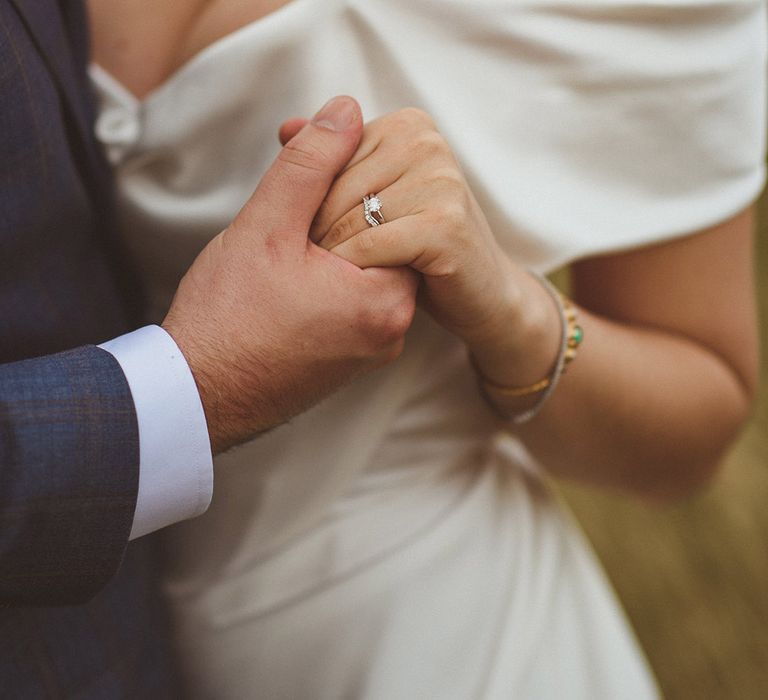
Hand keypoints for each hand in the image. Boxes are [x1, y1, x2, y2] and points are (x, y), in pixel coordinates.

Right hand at [163, 97, 418, 452]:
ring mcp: (371, 351)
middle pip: (379, 244)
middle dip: (334, 219)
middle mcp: (391, 332)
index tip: (302, 194)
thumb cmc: (226, 318)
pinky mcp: (348, 361)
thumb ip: (310, 165)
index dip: (346, 189)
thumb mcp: (266, 226)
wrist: (196, 394)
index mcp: (385, 301)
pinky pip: (349, 304)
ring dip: (326, 250)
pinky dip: (324, 282)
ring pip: (362, 272)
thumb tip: (344, 111)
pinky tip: (283, 282)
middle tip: (284, 225)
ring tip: (277, 256)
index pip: (393, 215)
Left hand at [279, 108, 559, 386]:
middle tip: (313, 267)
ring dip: (330, 257)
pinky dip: (353, 272)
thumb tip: (287, 127)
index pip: (325, 160)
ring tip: (332, 279)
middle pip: (332, 188)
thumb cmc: (419, 246)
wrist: (479, 293)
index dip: (308, 206)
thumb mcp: (373, 197)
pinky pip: (370, 247)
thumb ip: (332, 161)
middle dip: (315, 232)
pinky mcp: (445, 225)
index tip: (311, 238)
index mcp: (405, 125)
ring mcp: (440, 180)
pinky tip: (356, 288)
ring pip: (346, 219)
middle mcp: (425, 142)